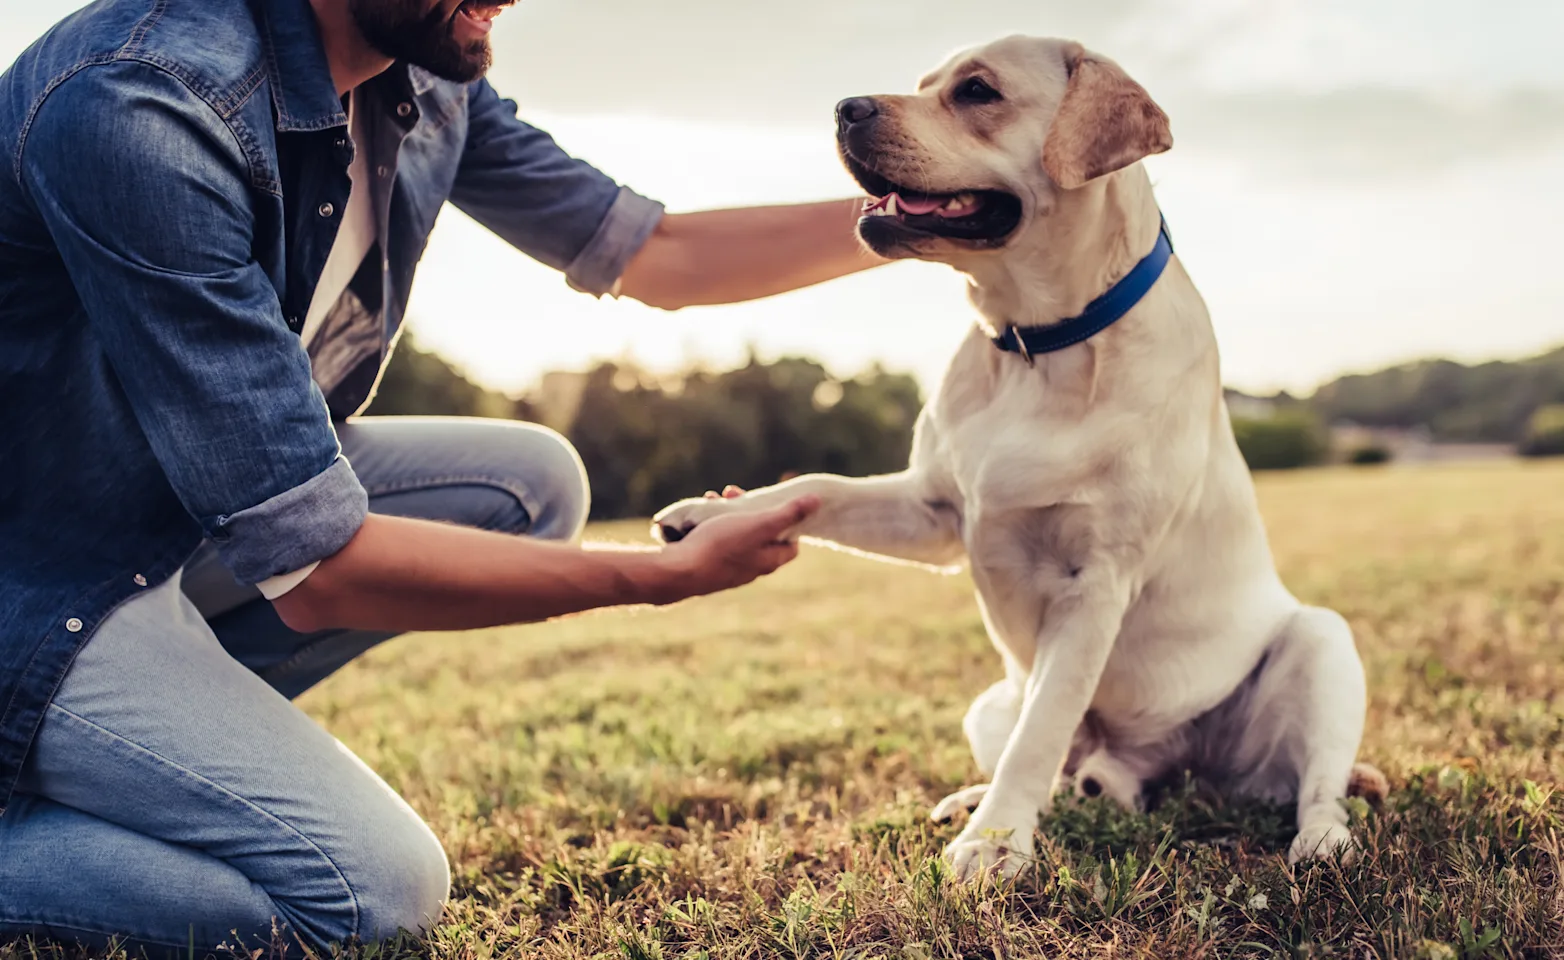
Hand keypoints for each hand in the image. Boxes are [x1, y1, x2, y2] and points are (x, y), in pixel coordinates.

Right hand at [653, 495, 819, 601]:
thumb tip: (818, 501)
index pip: (791, 544)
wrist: (679, 572)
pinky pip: (717, 543)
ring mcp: (729, 570)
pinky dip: (712, 525)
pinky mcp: (708, 567)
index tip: (773, 504)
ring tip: (714, 499)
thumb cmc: (721, 546)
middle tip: (735, 493)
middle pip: (761, 537)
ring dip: (728, 515)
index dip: (787, 521)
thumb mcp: (758, 524)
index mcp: (768, 560)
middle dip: (751, 511)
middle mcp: (751, 569)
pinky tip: (698, 516)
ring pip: (736, 537)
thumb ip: (788, 513)